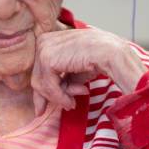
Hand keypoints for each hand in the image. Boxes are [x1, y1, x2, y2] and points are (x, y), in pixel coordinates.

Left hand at [31, 28, 146, 114]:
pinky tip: (71, 100)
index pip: (39, 69)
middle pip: (37, 77)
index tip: (45, 108)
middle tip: (68, 105)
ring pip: (40, 84)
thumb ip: (60, 82)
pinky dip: (59, 97)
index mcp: (50, 40)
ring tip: (72, 102)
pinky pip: (47, 86)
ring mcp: (44, 48)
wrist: (111, 53)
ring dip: (57, 98)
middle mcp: (44, 41)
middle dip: (52, 96)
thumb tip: (41, 106)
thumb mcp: (74, 72)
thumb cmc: (99, 60)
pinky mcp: (47, 58)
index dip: (44, 90)